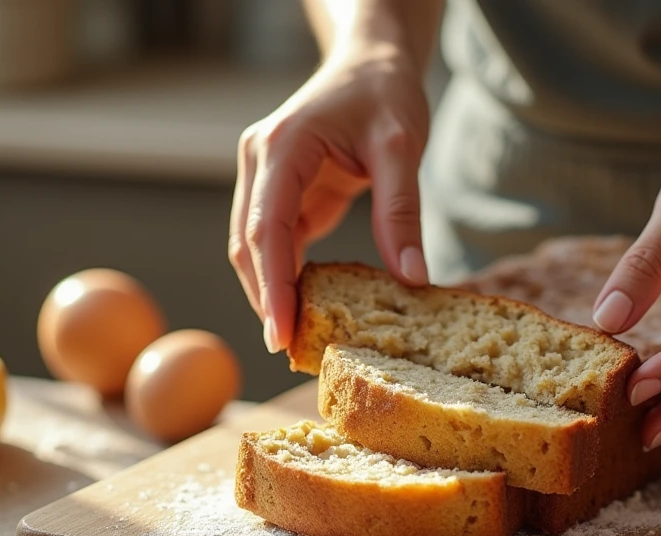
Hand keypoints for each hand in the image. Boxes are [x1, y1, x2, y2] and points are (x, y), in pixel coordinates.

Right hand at [230, 48, 430, 352]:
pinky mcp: (282, 191)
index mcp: (282, 146)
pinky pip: (278, 242)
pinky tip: (311, 309)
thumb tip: (412, 280)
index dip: (271, 287)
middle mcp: (260, 162)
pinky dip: (290, 277)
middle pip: (249, 245)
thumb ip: (402, 211)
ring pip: (256, 248)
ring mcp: (265, 177)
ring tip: (299, 341)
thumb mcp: (403, 145)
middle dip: (266, 300)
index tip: (281, 334)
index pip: (266, 228)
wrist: (373, 58)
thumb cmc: (385, 91)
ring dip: (273, 292)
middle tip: (292, 352)